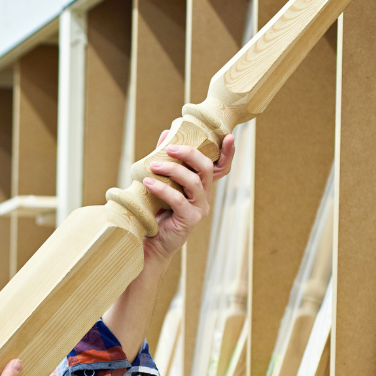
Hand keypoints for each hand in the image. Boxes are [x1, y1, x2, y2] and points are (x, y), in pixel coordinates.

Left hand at [141, 131, 235, 263]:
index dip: (228, 152)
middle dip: (189, 154)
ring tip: (153, 166)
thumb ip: (166, 160)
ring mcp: (200, 208)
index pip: (221, 167)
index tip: (228, 136)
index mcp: (202, 186)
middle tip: (169, 148)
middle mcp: (205, 196)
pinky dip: (162, 189)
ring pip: (193, 182)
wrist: (151, 242)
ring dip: (172, 170)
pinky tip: (148, 183)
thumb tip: (166, 133)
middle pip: (206, 168)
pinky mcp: (190, 219)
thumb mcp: (161, 182)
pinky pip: (179, 199)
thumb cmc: (155, 212)